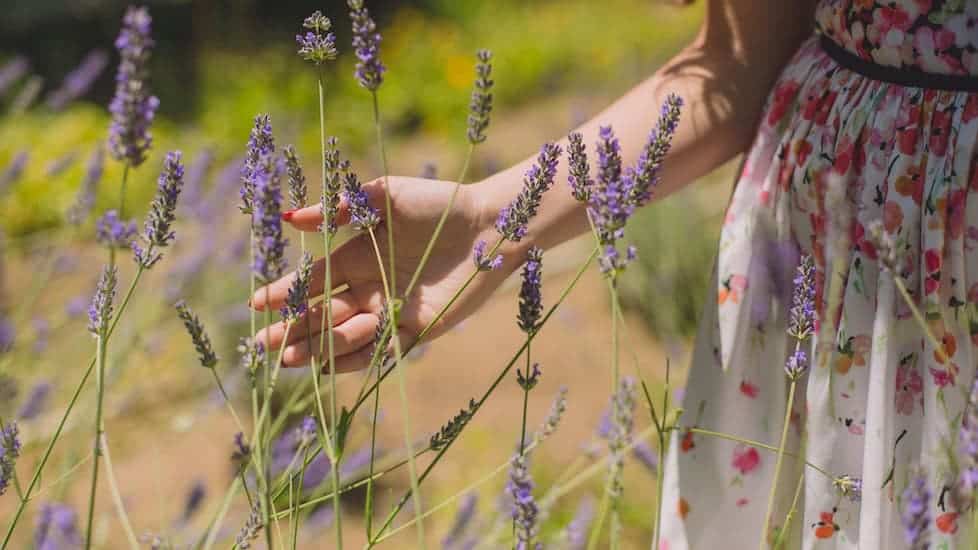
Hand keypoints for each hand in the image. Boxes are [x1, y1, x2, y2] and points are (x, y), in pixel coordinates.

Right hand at [251, 176, 519, 370]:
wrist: (489, 225)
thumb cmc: (437, 204)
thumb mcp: (383, 197)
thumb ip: (340, 209)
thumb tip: (290, 219)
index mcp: (358, 256)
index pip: (312, 281)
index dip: (284, 293)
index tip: (255, 305)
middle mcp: (370, 287)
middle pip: (322, 314)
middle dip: (291, 330)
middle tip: (261, 345)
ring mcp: (392, 310)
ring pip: (346, 335)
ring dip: (318, 347)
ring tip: (290, 357)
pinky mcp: (418, 329)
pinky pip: (382, 350)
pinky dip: (356, 358)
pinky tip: (329, 365)